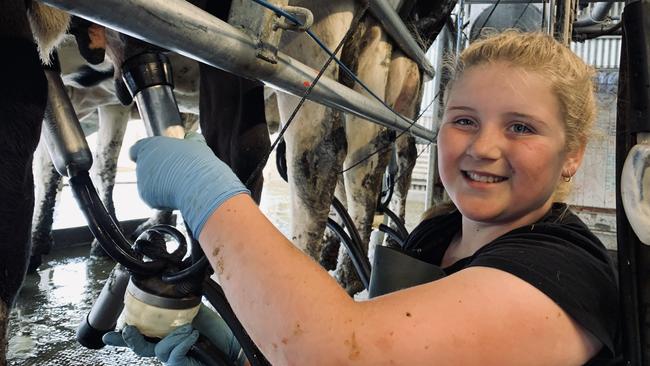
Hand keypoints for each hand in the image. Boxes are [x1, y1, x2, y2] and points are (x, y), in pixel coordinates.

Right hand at [103, 305, 244, 365]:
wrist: (237, 346)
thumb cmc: (221, 331)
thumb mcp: (198, 311)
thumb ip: (181, 304)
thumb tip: (168, 286)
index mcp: (169, 333)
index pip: (142, 335)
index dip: (123, 336)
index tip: (107, 334)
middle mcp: (169, 347)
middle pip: (140, 348)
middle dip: (129, 338)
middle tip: (127, 329)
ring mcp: (175, 358)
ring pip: (157, 350)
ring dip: (171, 337)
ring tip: (189, 328)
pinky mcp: (183, 365)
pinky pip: (172, 356)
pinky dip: (181, 343)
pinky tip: (192, 336)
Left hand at [129, 132, 249, 236]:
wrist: (199, 186)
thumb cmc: (198, 164)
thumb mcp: (196, 145)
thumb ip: (189, 140)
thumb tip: (191, 138)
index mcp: (150, 146)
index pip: (136, 149)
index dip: (145, 154)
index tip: (156, 158)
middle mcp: (142, 162)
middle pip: (145, 167)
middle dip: (158, 171)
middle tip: (176, 173)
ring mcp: (142, 180)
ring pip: (150, 183)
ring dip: (161, 184)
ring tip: (180, 184)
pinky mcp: (146, 196)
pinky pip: (153, 197)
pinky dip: (163, 198)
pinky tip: (178, 194)